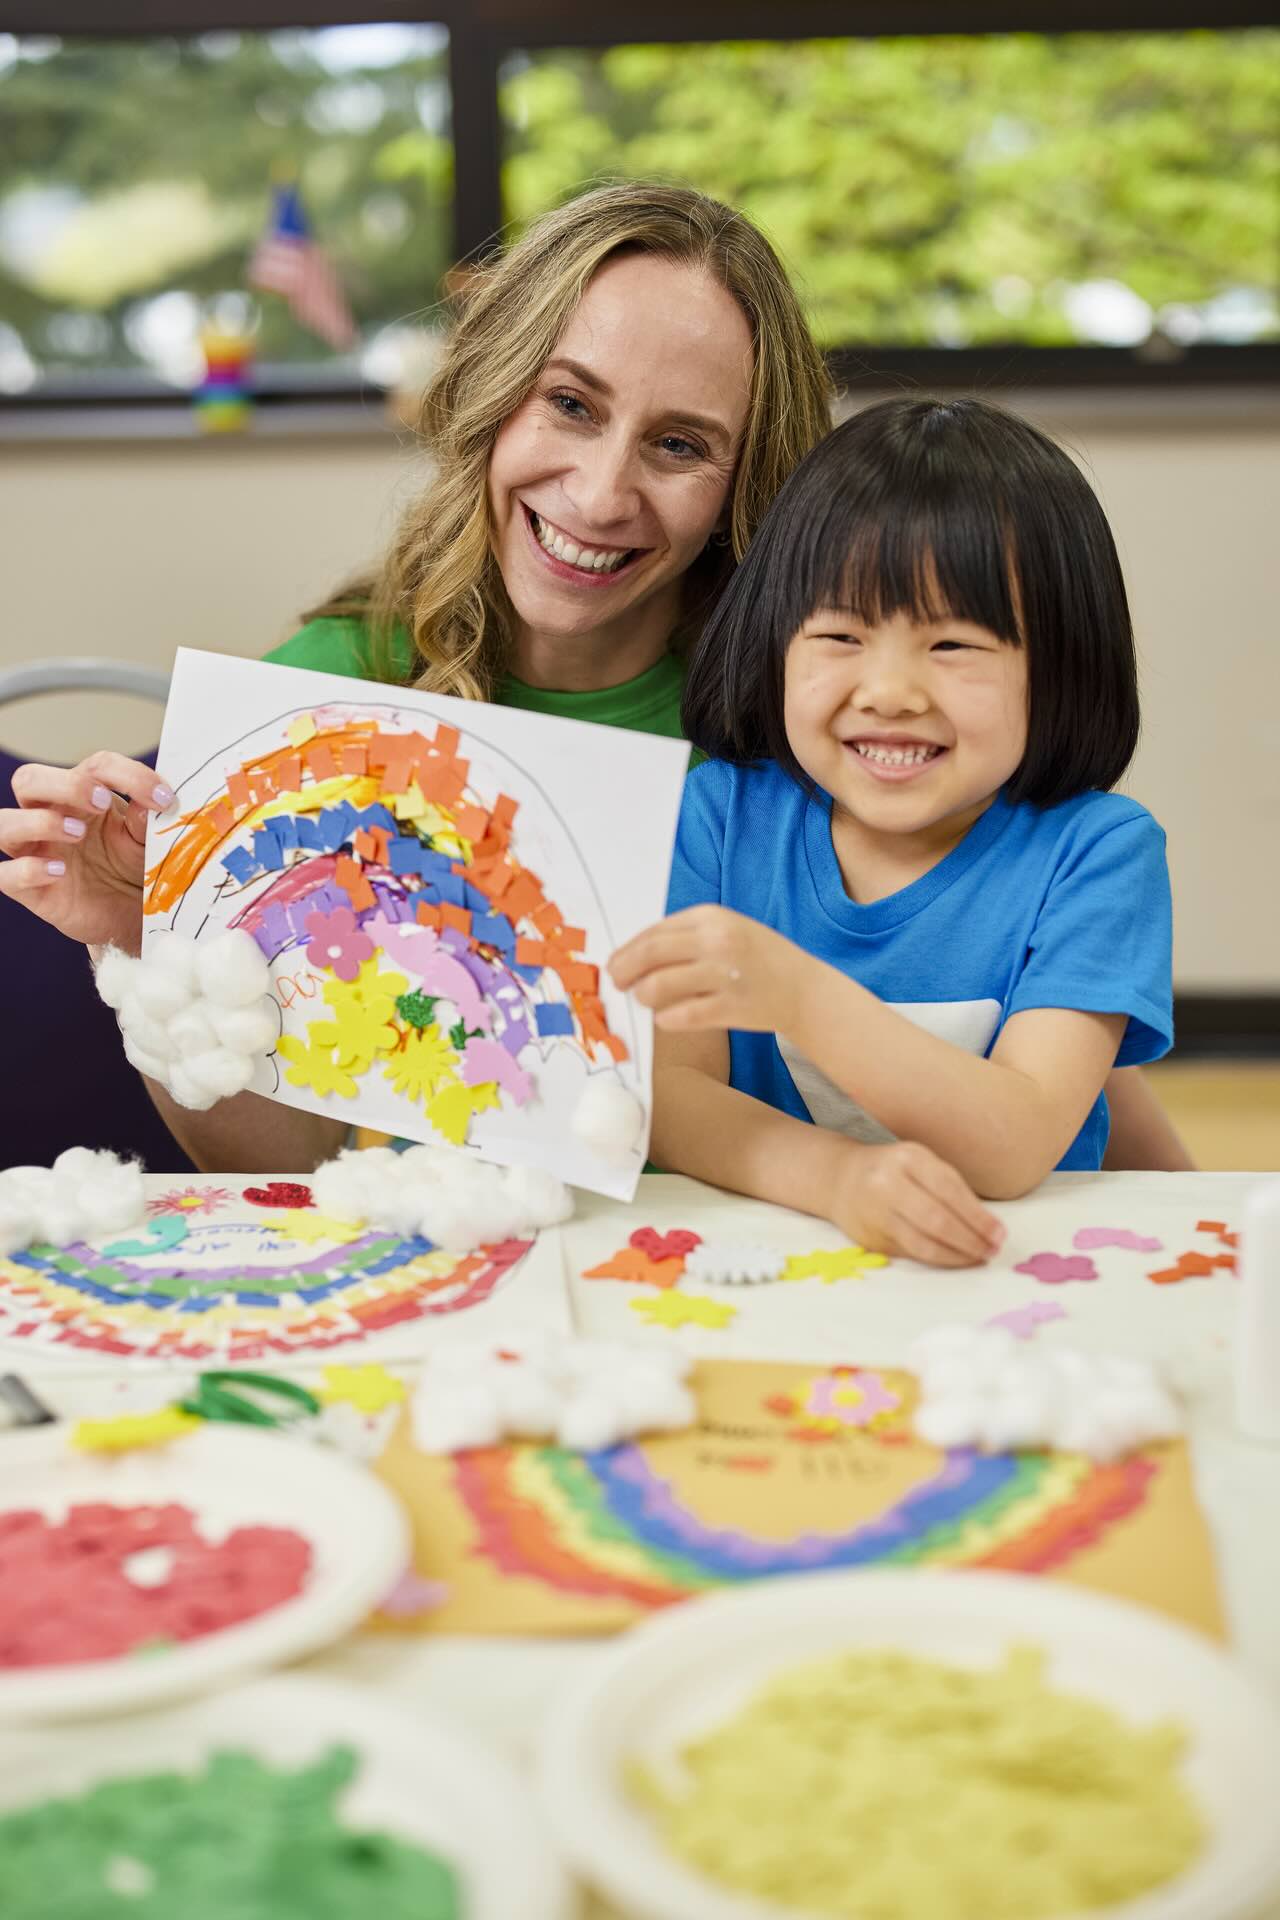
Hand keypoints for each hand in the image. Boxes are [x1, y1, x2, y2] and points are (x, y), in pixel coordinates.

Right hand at [0, 751, 172, 953]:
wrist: (127, 916)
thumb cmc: (129, 868)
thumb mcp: (145, 842)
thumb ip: (146, 821)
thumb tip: (152, 802)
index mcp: (82, 795)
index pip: (95, 767)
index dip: (129, 775)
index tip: (164, 798)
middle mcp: (49, 815)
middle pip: (29, 779)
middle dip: (65, 784)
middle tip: (102, 802)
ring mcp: (34, 851)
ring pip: (5, 823)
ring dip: (38, 822)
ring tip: (78, 834)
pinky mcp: (27, 889)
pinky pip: (4, 873)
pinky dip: (28, 869)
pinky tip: (59, 872)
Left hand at [610, 905, 808, 1032]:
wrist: (805, 989)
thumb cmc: (760, 959)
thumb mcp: (728, 929)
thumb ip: (687, 936)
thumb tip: (636, 953)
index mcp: (712, 917)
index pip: (653, 932)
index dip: (627, 950)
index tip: (616, 963)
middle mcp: (717, 942)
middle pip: (650, 955)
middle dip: (625, 970)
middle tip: (617, 983)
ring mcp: (725, 975)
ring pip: (659, 986)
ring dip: (643, 996)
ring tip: (645, 1000)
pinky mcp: (731, 1008)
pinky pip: (682, 1015)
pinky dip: (666, 1019)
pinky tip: (666, 1018)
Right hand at [832, 1138, 1005, 1268]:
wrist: (840, 1179)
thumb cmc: (894, 1170)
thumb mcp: (920, 1163)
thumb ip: (950, 1188)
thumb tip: (987, 1225)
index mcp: (907, 1158)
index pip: (950, 1190)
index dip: (978, 1217)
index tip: (999, 1233)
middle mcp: (887, 1184)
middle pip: (937, 1220)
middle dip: (971, 1239)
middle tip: (992, 1250)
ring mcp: (875, 1213)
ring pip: (923, 1243)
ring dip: (957, 1255)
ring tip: (977, 1257)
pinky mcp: (870, 1239)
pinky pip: (911, 1254)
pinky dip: (938, 1259)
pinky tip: (954, 1258)